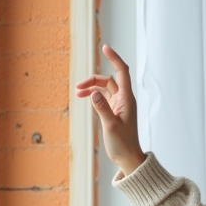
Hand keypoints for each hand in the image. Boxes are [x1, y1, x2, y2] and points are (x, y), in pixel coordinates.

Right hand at [75, 44, 146, 175]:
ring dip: (91, 88)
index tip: (105, 48)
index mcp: (127, 99)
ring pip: (104, 88)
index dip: (115, 58)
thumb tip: (93, 93)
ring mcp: (119, 105)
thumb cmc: (123, 143)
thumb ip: (102, 109)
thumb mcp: (110, 126)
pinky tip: (84, 99)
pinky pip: (103, 97)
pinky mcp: (114, 111)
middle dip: (93, 79)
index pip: (122, 72)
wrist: (128, 157)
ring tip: (78, 93)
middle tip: (78, 88)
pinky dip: (93, 95)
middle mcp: (124, 99)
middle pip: (108, 80)